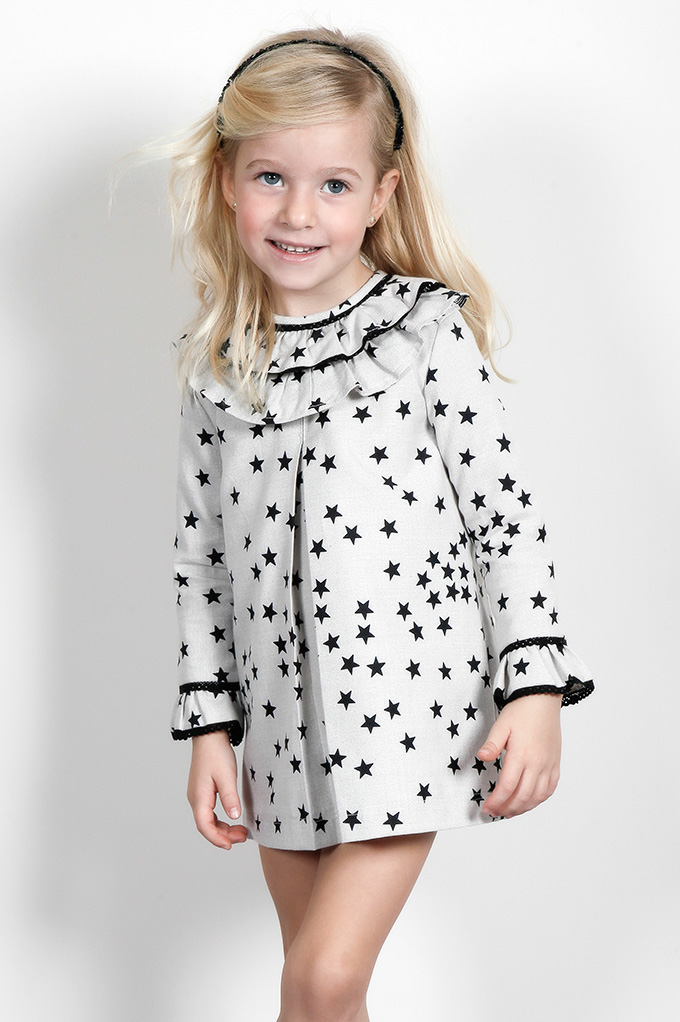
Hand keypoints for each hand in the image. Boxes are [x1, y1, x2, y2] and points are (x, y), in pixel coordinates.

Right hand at [187, 730, 247, 848]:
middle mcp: (195, 799)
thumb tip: (234, 817)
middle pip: (206, 826)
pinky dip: (221, 819)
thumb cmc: (216, 753)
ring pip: (208, 820)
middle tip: (243, 837)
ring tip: (241, 831)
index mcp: (199, 797)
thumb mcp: (226, 775)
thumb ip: (230, 797)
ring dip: (223, 828)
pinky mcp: (203, 791)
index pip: (205, 826)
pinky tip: (232, 819)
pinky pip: (210, 812)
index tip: (230, 845)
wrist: (209, 736)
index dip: (217, 839)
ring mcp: (198, 795)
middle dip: (223, 835)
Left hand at [477, 692, 561, 818]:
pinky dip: (539, 800)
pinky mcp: (555, 764)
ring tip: (509, 812)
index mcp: (521, 754)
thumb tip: (481, 757)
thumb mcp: (502, 724)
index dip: (497, 801)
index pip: (508, 787)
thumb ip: (492, 744)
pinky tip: (529, 802)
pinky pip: (550, 789)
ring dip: (523, 808)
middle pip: (522, 796)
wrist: (543, 700)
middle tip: (494, 813)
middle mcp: (537, 763)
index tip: (487, 808)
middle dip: (507, 808)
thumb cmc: (521, 711)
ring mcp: (549, 765)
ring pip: (537, 796)